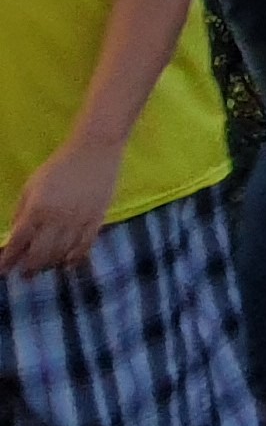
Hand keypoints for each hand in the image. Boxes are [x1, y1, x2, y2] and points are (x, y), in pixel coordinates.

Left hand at [0, 140, 118, 273]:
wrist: (95, 151)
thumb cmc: (59, 166)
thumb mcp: (31, 186)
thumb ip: (21, 212)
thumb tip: (15, 235)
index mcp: (37, 209)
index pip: (18, 242)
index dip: (8, 260)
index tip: (3, 270)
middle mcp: (57, 219)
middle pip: (40, 254)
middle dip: (29, 269)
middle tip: (24, 275)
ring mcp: (78, 221)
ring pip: (61, 254)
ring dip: (50, 265)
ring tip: (43, 269)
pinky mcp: (96, 220)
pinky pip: (84, 246)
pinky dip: (74, 259)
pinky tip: (67, 264)